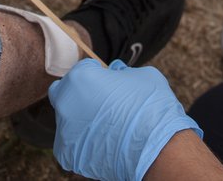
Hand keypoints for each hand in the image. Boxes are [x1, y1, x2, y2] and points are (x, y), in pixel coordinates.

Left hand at [49, 59, 201, 180]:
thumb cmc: (151, 108)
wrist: (157, 149)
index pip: (82, 69)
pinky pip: (71, 144)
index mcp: (80, 77)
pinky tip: (104, 142)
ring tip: (107, 127)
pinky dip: (84, 143)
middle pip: (65, 93)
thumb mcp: (142, 75)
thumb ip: (122, 71)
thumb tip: (117, 72)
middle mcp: (65, 102)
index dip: (97, 74)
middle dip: (79, 94)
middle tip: (101, 102)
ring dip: (82, 120)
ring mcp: (64, 130)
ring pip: (67, 120)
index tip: (108, 83)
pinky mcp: (67, 154)